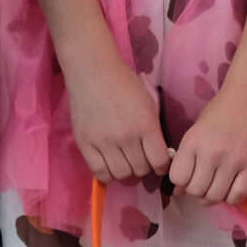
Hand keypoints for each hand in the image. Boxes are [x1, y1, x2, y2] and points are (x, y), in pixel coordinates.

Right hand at [67, 57, 169, 184]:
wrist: (93, 72)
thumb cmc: (125, 85)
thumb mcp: (148, 104)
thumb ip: (154, 130)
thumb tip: (159, 155)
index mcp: (145, 125)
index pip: (159, 161)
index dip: (161, 166)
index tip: (158, 163)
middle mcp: (126, 137)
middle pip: (140, 170)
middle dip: (143, 165)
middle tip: (138, 156)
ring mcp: (104, 142)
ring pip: (121, 174)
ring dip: (125, 170)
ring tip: (123, 159)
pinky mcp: (85, 144)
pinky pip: (100, 172)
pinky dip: (107, 173)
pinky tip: (109, 162)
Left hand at [168, 85, 246, 205]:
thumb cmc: (219, 113)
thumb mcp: (195, 132)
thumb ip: (186, 160)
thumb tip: (179, 192)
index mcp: (192, 142)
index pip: (178, 179)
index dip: (181, 182)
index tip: (188, 177)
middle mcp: (211, 153)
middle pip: (196, 191)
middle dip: (197, 192)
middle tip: (204, 182)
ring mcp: (233, 161)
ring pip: (216, 197)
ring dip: (213, 197)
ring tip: (216, 186)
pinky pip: (238, 195)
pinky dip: (232, 198)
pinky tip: (231, 187)